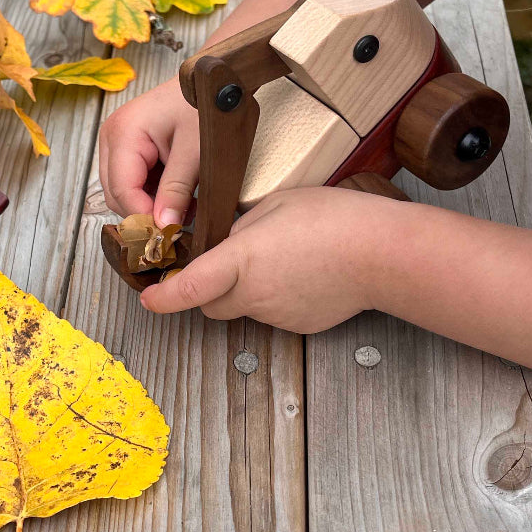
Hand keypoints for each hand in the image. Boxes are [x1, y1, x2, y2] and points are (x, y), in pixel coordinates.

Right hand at [99, 76, 199, 227]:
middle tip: (179, 225)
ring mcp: (118, 142)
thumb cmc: (205, 104)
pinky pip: (134, 182)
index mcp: (124, 133)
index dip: (143, 217)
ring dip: (151, 206)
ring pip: (124, 192)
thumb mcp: (196, 151)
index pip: (122, 191)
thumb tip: (164, 225)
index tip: (169, 233)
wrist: (211, 79)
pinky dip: (154, 195)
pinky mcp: (129, 148)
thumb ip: (177, 189)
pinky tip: (180, 196)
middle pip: (117, 195)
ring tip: (185, 208)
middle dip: (146, 213)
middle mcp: (113, 137)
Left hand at [140, 187, 397, 332]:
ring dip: (245, 290)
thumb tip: (227, 239)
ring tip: (280, 258)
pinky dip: (275, 297)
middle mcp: (252, 294)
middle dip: (206, 289)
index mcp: (240, 259)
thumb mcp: (275, 206)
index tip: (149, 298)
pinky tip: (300, 274)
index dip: (163, 296)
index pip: (188, 287)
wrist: (383, 253)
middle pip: (210, 304)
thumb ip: (241, 226)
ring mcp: (275, 314)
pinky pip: (272, 313)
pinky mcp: (298, 325)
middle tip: (222, 263)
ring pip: (242, 308)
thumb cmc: (334, 219)